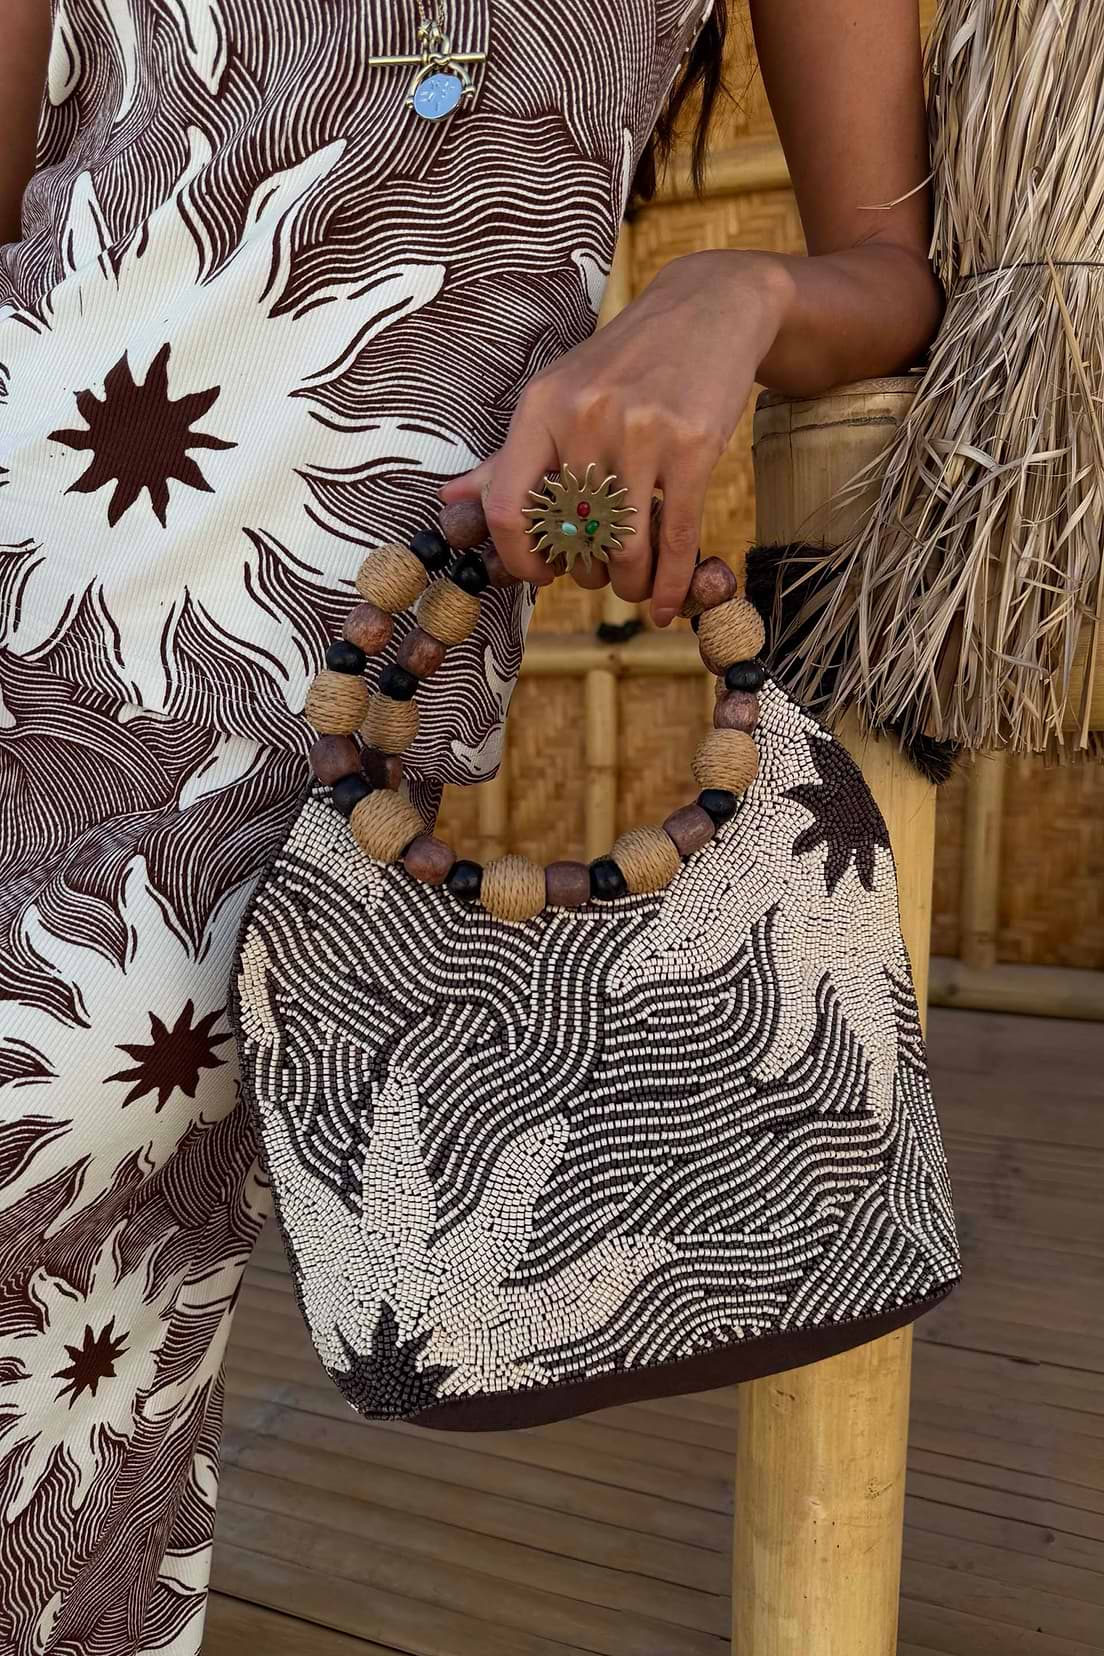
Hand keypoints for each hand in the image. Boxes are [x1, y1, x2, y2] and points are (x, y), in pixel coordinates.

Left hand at [439, 250, 792, 625]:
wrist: (707, 309)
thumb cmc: (624, 363)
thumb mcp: (558, 394)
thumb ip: (507, 456)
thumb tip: (451, 500)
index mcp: (541, 407)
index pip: (508, 509)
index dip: (519, 559)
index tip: (540, 574)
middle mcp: (585, 417)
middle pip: (573, 538)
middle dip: (587, 574)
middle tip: (600, 574)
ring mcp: (642, 431)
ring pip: (624, 548)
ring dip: (629, 584)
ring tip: (634, 584)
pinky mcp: (694, 446)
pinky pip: (676, 539)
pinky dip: (671, 583)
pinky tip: (668, 604)